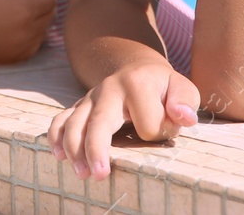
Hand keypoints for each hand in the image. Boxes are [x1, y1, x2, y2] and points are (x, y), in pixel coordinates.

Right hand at [0, 0, 56, 63]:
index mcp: (24, 11)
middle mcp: (27, 34)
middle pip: (50, 14)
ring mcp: (20, 50)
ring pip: (43, 31)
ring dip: (39, 17)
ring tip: (19, 5)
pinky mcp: (11, 60)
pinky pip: (32, 46)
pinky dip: (31, 34)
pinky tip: (13, 25)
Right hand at [47, 56, 199, 178]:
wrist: (138, 68)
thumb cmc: (163, 87)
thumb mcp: (182, 87)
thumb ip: (186, 101)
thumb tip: (181, 116)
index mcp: (137, 83)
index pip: (147, 124)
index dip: (160, 133)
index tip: (168, 128)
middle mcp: (109, 88)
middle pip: (99, 121)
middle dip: (96, 148)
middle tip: (99, 174)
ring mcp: (91, 96)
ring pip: (75, 122)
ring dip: (74, 148)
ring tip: (81, 174)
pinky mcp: (81, 105)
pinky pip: (62, 118)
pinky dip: (56, 136)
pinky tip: (58, 154)